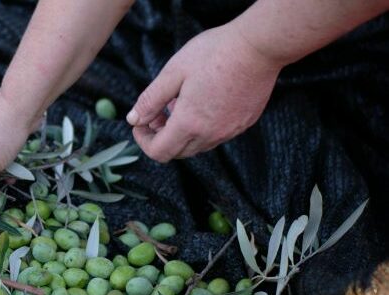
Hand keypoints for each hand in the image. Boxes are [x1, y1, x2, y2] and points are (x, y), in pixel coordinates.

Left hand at [126, 24, 284, 162]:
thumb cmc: (213, 54)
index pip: (159, 152)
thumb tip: (133, 120)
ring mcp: (231, 130)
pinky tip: (201, 101)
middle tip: (158, 110)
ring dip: (181, 132)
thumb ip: (150, 100)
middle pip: (177, 152)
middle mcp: (212, 134)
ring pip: (197, 145)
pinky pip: (216, 135)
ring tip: (179, 102)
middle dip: (161, 136)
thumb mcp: (172, 73)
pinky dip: (202, 127)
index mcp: (190, 123)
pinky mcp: (244, 123)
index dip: (143, 141)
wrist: (259, 46)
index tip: (140, 123)